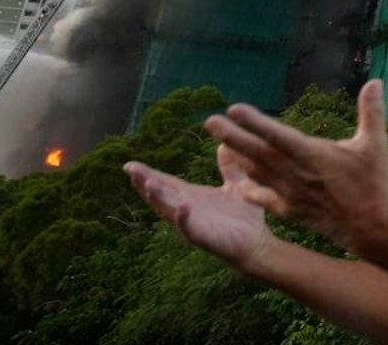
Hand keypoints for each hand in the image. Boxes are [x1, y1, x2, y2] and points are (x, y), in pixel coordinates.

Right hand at [125, 145, 274, 270]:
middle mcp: (186, 209)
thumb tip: (223, 145)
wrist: (258, 241)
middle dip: (144, 183)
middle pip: (160, 195)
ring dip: (158, 198)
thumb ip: (229, 167)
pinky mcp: (204, 238)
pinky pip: (190, 228)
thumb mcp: (236, 185)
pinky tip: (181, 207)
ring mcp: (192, 224)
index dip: (148, 174)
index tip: (129, 164)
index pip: (165, 183)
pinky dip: (184, 219)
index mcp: (191, 196)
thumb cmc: (245, 216)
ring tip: (148, 184)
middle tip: (130, 170)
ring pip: (169, 211)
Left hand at [205, 79, 387, 250]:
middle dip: (232, 136)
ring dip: (237, 158)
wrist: (370, 227)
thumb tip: (375, 81)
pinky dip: (249, 190)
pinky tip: (237, 185)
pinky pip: (263, 198)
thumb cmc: (374, 183)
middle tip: (209, 122)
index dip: (255, 121)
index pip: (277, 134)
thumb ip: (371, 112)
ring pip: (257, 173)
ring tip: (219, 145)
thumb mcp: (375, 145)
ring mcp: (289, 193)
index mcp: (312, 155)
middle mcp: (295, 173)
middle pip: (258, 152)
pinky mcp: (290, 210)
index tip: (233, 108)